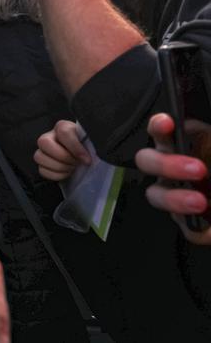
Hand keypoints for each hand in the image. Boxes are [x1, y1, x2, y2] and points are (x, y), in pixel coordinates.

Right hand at [35, 120, 91, 180]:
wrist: (84, 157)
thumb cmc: (88, 148)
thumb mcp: (92, 142)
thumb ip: (92, 143)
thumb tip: (92, 153)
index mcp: (63, 127)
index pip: (63, 132)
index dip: (75, 147)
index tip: (87, 159)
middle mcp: (50, 136)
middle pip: (44, 142)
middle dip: (63, 157)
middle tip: (76, 163)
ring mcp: (43, 150)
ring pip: (39, 157)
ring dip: (59, 167)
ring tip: (72, 168)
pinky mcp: (42, 163)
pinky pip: (42, 170)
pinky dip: (56, 175)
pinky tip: (67, 173)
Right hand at [136, 113, 210, 243]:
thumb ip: (208, 142)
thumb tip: (193, 131)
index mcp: (183, 147)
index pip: (160, 132)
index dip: (158, 127)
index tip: (167, 123)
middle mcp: (172, 170)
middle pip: (147, 161)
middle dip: (166, 164)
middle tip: (197, 170)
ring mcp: (176, 197)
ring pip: (156, 196)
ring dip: (175, 198)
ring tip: (200, 202)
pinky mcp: (189, 225)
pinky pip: (187, 229)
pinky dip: (199, 227)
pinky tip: (210, 225)